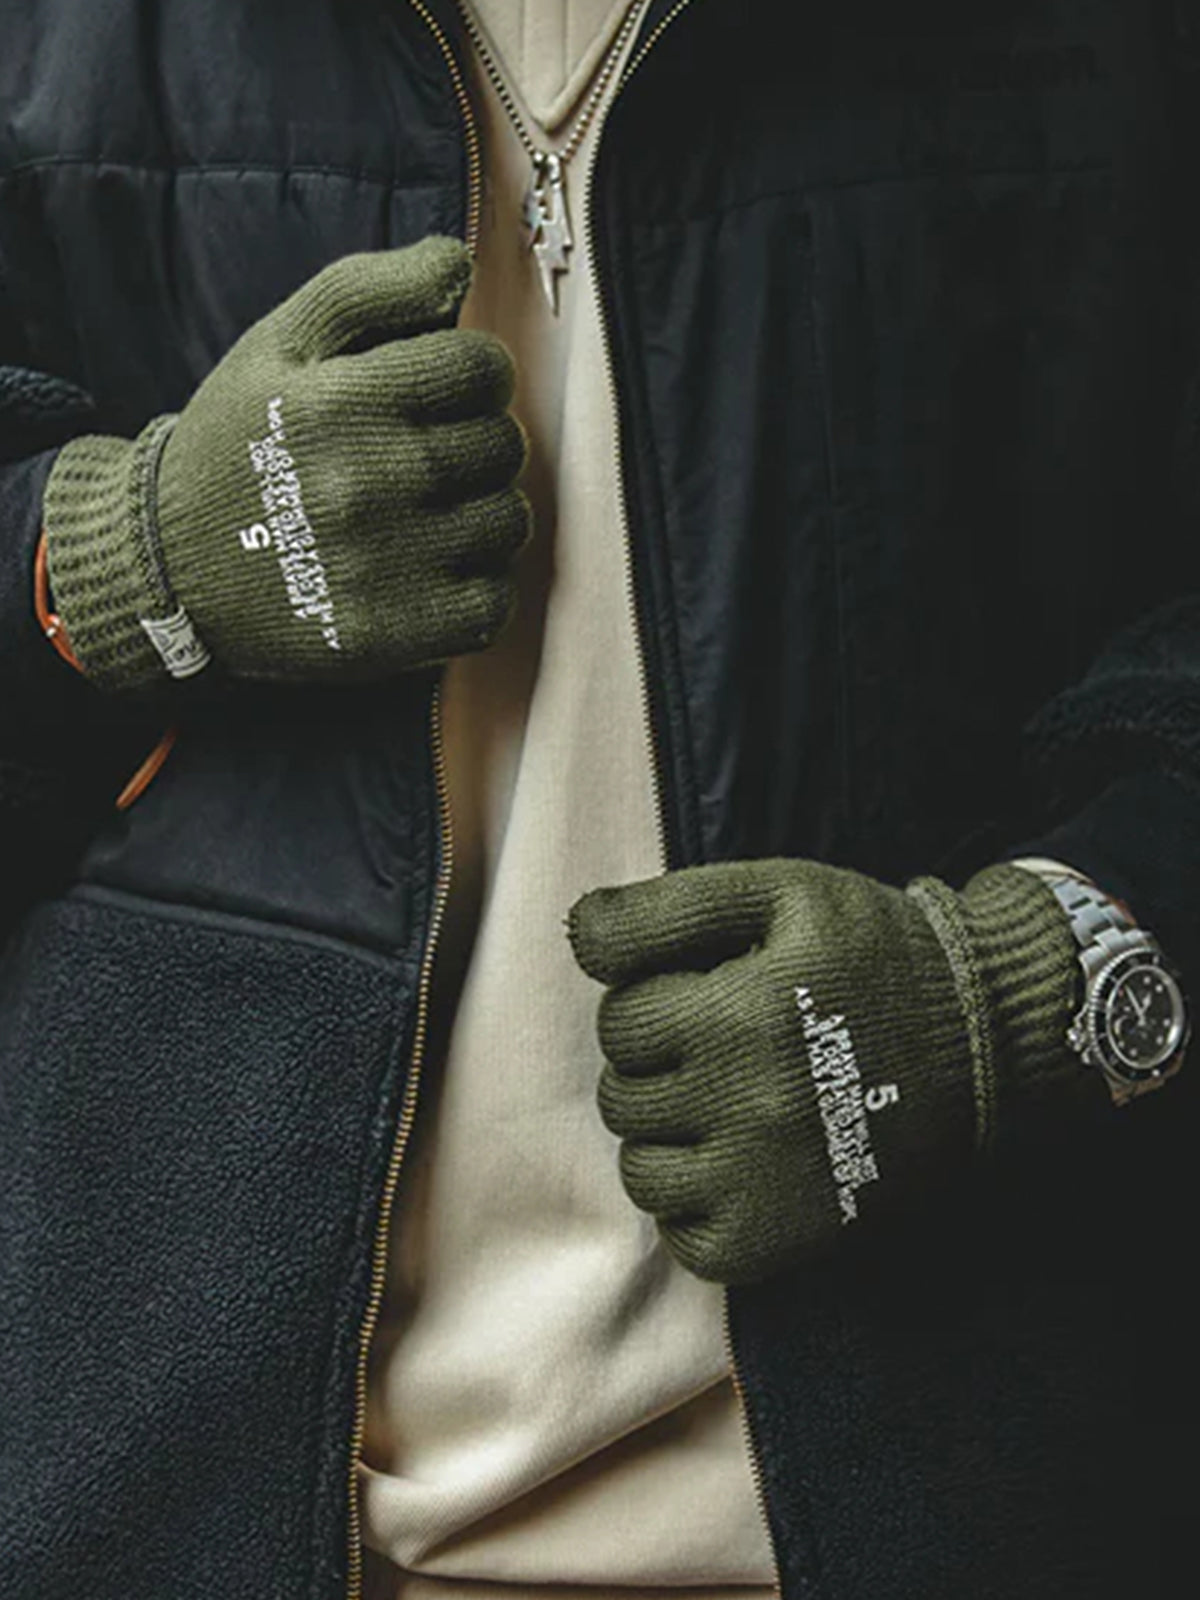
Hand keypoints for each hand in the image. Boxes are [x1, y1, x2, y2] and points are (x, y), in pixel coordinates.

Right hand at [43, 236, 528, 691]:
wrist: (168, 568)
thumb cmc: (236, 444)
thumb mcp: (279, 345)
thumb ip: (370, 288)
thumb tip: (459, 265)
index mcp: (343, 402)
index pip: (482, 369)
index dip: (475, 375)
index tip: (444, 392)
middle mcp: (370, 482)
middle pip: (501, 445)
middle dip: (477, 441)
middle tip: (428, 456)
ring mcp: (388, 565)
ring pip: (507, 523)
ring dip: (483, 513)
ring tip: (428, 513)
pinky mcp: (397, 634)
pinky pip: (493, 604)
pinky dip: (477, 589)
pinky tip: (431, 571)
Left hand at [568, 858, 1078, 1284]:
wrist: (985, 1042)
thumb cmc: (872, 955)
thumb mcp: (779, 893)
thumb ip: (667, 907)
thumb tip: (578, 934)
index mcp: (743, 1015)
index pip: (620, 1020)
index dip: (652, 1001)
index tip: (703, 996)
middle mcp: (751, 1106)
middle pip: (623, 1095)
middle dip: (656, 1065)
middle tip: (720, 1047)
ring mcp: (767, 1183)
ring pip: (641, 1169)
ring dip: (666, 1135)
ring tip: (725, 1104)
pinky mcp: (784, 1240)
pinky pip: (685, 1238)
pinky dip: (696, 1205)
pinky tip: (740, 1162)